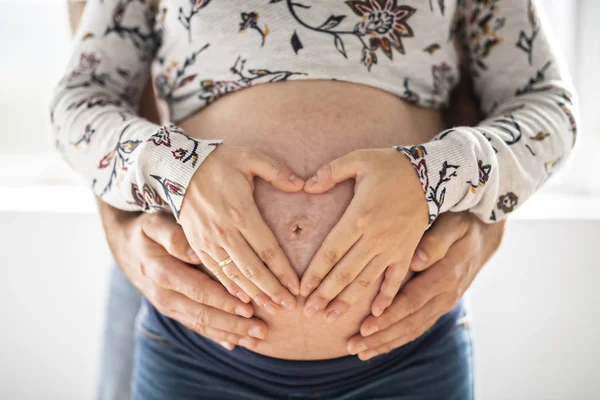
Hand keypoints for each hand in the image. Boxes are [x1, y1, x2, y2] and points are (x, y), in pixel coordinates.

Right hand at [99, 203, 268, 350]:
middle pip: (202, 314)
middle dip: (234, 324)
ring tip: (257, 338)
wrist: (126, 246)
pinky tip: (234, 344)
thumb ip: (174, 236)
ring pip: (201, 324)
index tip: (249, 306)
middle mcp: (164, 295)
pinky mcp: (173, 311)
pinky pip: (195, 326)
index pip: (198, 290)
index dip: (223, 300)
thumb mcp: (155, 224)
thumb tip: (196, 252)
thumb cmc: (148, 230)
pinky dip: (216, 335)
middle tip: (262, 330)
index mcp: (161, 272)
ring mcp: (168, 306)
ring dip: (230, 333)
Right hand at [180, 144, 303, 313]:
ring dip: (254, 294)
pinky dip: (230, 289)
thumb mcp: (250, 157)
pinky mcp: (196, 245)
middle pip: (252, 268)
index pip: (267, 249)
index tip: (297, 287)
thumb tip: (302, 184)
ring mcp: (208, 241)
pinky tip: (244, 301)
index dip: (284, 271)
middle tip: (290, 306)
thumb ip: (277, 170)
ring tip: (272, 308)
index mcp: (240, 212)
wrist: (176, 168)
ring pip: (234, 275)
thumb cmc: (218, 162)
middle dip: (272, 290)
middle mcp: (224, 231)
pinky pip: (215, 272)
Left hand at [299, 148, 428, 321]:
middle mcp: (375, 237)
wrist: (431, 173)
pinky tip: (374, 314)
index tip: (302, 290)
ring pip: (366, 280)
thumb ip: (330, 172)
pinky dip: (386, 297)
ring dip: (347, 300)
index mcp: (359, 216)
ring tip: (330, 317)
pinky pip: (396, 279)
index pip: (331, 251)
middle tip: (309, 312)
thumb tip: (305, 186)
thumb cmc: (390, 165)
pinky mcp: (407, 251)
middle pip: (345, 272)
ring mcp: (393, 247)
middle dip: (325, 294)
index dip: (315, 273)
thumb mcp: (359, 159)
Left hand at [347, 212, 505, 359]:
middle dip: (380, 337)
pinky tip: (377, 348)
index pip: (411, 301)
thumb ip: (436, 242)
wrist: (482, 237)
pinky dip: (396, 340)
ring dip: (385, 343)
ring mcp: (442, 305)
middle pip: (408, 323)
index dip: (388, 316)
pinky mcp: (439, 308)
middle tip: (352, 346)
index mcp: (444, 276)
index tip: (364, 326)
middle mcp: (444, 296)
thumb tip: (417, 259)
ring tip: (358, 352)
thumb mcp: (452, 226)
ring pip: (412, 330)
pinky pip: (417, 328)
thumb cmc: (460, 226)